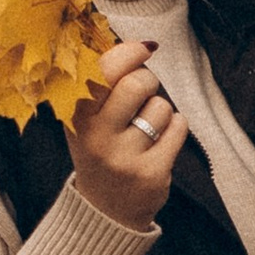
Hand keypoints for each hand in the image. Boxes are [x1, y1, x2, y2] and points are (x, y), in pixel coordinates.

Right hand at [70, 37, 188, 228]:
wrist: (104, 211)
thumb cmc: (98, 149)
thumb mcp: (84, 118)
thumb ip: (100, 81)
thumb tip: (140, 43)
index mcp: (75, 117)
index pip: (103, 69)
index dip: (128, 52)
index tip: (143, 49)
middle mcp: (96, 138)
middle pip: (139, 82)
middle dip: (147, 82)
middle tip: (140, 98)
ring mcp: (124, 159)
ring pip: (162, 106)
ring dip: (160, 112)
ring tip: (144, 131)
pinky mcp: (152, 175)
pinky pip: (179, 127)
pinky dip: (175, 129)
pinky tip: (159, 144)